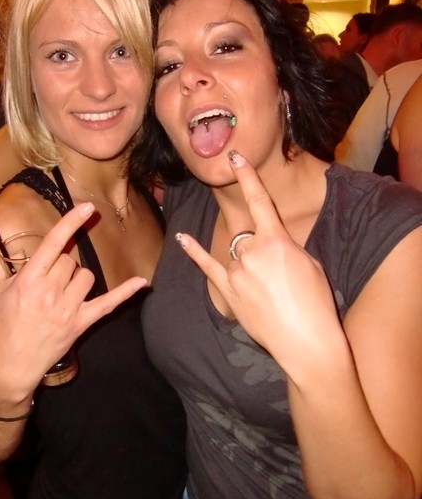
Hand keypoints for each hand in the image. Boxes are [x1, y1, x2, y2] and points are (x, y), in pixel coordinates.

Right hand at [0, 202, 147, 393]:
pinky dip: (125, 293)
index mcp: (29, 280)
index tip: (86, 207)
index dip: (71, 222)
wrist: (10, 364)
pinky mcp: (81, 323)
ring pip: (86, 276)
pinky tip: (142, 283)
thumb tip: (9, 254)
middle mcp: (50, 291)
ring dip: (77, 279)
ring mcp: (68, 308)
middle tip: (49, 282)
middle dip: (61, 265)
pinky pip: (108, 304)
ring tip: (62, 293)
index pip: (54, 243)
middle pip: (70, 261)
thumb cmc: (1, 328)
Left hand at [175, 152, 338, 371]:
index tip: (234, 158)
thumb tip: (273, 245)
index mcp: (276, 240)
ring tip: (272, 293)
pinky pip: (207, 266)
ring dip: (251, 267)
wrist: (306, 340)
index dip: (246, 176)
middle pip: (249, 236)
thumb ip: (286, 247)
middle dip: (263, 251)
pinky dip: (194, 251)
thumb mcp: (310, 263)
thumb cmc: (315, 302)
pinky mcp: (228, 292)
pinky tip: (183, 238)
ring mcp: (237, 272)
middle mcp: (252, 251)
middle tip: (282, 279)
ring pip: (238, 256)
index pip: (259, 200)